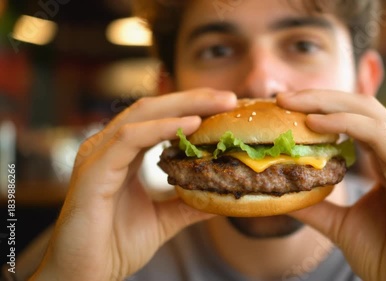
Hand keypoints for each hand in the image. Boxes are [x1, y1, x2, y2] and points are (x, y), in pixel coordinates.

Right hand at [30, 89, 236, 280]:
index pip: (161, 118)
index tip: (228, 108)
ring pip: (143, 114)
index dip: (194, 108)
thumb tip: (221, 195)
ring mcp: (98, 155)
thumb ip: (189, 203)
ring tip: (219, 104)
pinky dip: (161, 128)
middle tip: (230, 98)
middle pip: (154, 108)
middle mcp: (108, 147)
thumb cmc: (116, 245)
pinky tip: (191, 124)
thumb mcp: (164, 219)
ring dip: (184, 105)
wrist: (87, 275)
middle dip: (195, 99)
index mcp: (123, 154)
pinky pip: (130, 139)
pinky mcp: (93, 170)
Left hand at [279, 90, 385, 280]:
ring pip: (369, 112)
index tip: (285, 106)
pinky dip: (344, 123)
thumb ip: (316, 204)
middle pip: (361, 106)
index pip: (356, 118)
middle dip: (319, 97)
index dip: (322, 107)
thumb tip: (284, 193)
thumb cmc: (385, 255)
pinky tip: (315, 123)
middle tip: (282, 96)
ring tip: (291, 103)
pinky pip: (377, 134)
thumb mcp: (340, 224)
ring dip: (326, 103)